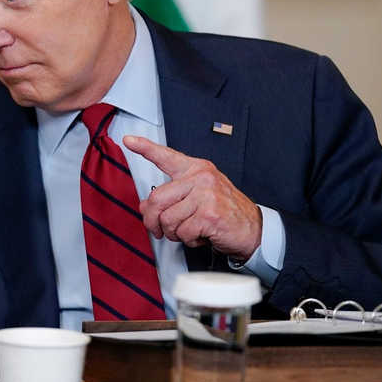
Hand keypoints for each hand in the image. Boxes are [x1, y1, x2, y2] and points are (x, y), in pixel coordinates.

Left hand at [123, 135, 261, 259]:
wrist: (253, 230)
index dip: (145, 148)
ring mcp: (206, 195)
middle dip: (153, 220)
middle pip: (157, 198)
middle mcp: (201, 178)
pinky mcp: (209, 214)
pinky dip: (188, 240)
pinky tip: (201, 235)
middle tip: (159, 230)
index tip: (129, 140)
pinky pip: (182, 231)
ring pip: (167, 219)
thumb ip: (171, 198)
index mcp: (196, 169)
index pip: (166, 156)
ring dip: (174, 233)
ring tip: (189, 231)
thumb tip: (144, 206)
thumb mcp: (196, 200)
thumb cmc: (225, 213)